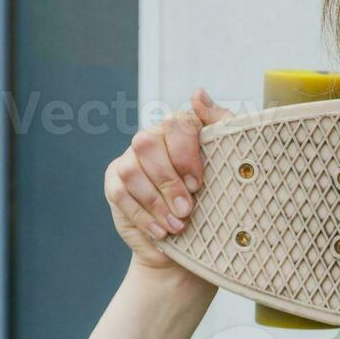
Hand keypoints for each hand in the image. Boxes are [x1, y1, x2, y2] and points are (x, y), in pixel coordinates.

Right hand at [105, 88, 231, 272]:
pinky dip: (143, 216)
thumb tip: (197, 94)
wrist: (188, 244)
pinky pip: (121, 194)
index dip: (184, 152)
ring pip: (132, 171)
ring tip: (177, 225)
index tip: (198, 183)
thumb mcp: (226, 165)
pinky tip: (160, 231)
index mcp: (178, 130)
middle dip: (168, 181)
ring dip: (156, 202)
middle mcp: (150, 139)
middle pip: (148, 144)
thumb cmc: (212, 202)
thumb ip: (220, 126)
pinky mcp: (114, 184)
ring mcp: (128, 160)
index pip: (176, 122)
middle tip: (187, 209)